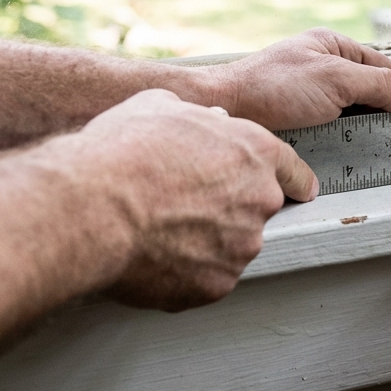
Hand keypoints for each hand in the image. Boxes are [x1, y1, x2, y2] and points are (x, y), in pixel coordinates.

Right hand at [62, 89, 316, 310]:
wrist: (92, 207)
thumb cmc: (122, 152)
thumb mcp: (159, 105)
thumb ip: (196, 114)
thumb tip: (205, 118)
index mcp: (254, 153)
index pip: (292, 170)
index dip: (292, 179)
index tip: (298, 190)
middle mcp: (257, 201)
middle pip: (255, 210)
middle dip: (228, 209)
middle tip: (183, 205)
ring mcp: (240, 247)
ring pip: (230, 246)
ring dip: (205, 242)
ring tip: (158, 229)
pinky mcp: (216, 285)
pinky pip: (205, 279)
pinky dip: (184, 272)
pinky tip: (152, 255)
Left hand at [204, 28, 390, 130]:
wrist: (222, 111)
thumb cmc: (269, 87)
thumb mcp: (334, 80)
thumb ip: (380, 87)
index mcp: (335, 48)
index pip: (390, 70)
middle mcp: (326, 70)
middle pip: (378, 93)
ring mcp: (314, 98)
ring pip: (361, 115)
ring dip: (382, 131)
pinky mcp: (302, 124)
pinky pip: (342, 133)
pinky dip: (360, 144)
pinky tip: (370, 158)